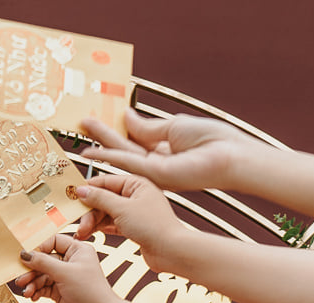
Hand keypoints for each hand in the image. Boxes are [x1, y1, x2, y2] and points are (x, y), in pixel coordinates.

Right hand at [14, 234, 118, 302]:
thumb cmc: (88, 290)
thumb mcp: (64, 272)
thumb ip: (42, 262)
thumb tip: (24, 254)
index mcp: (77, 250)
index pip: (53, 241)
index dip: (39, 248)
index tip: (27, 257)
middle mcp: (71, 261)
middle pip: (45, 260)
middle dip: (32, 270)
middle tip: (20, 278)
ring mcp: (65, 277)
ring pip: (42, 275)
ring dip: (32, 283)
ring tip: (26, 292)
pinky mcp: (60, 291)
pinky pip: (44, 287)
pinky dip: (37, 291)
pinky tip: (32, 296)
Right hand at [70, 174, 186, 258]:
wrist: (171, 251)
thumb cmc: (154, 226)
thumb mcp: (122, 209)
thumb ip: (100, 198)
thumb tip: (82, 190)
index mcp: (136, 183)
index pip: (106, 181)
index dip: (88, 189)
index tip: (73, 197)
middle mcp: (135, 195)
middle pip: (104, 199)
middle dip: (89, 212)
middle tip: (79, 224)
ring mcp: (134, 211)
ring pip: (106, 213)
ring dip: (92, 222)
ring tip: (82, 233)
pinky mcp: (133, 227)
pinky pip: (111, 224)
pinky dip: (101, 229)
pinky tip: (90, 234)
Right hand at [80, 109, 263, 191]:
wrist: (230, 155)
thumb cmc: (212, 139)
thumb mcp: (174, 126)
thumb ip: (147, 126)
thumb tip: (126, 116)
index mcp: (164, 148)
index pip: (134, 138)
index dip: (116, 127)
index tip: (100, 118)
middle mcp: (157, 162)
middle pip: (124, 147)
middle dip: (103, 136)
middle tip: (83, 123)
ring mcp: (155, 171)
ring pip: (121, 156)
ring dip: (101, 145)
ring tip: (83, 134)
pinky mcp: (156, 175)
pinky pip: (128, 163)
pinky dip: (109, 157)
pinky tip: (94, 152)